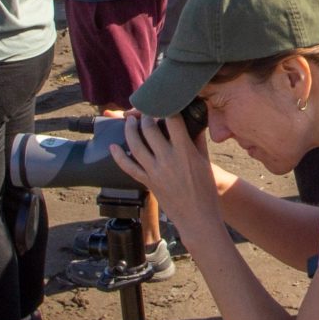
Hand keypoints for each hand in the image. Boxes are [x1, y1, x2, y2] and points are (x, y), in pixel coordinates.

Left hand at [110, 113, 223, 245]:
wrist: (198, 217)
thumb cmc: (205, 190)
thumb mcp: (205, 161)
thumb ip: (197, 140)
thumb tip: (194, 123)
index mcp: (185, 151)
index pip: (172, 121)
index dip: (167, 108)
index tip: (164, 102)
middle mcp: (168, 159)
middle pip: (150, 130)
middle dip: (145, 116)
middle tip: (144, 111)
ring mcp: (155, 171)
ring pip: (136, 145)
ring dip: (130, 130)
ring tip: (129, 121)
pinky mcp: (148, 183)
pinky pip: (129, 167)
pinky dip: (119, 157)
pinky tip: (113, 147)